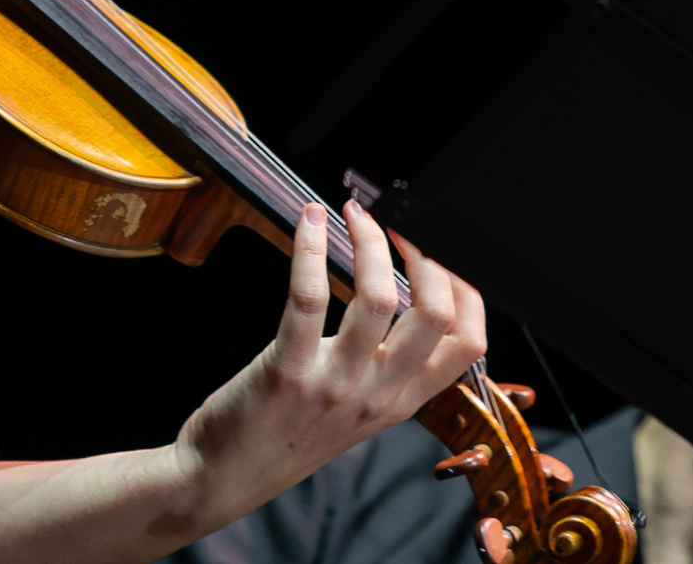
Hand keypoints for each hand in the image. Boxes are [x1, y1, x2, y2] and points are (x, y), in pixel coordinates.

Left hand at [173, 200, 486, 521]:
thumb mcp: (354, 411)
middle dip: (424, 256)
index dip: (464, 288)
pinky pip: (308, 298)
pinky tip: (308, 222)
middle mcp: (377, 395)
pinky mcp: (287, 372)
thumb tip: (400, 305)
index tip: (438, 251)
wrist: (224, 477)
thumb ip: (383, 369)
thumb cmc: (285, 433)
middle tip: (394, 225)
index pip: (468, 343)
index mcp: (400, 402)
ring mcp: (335, 385)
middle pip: (437, 316)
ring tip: (351, 215)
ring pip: (381, 300)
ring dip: (368, 243)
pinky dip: (309, 249)